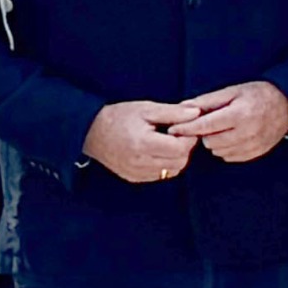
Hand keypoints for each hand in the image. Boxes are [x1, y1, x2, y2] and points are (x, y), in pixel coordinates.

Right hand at [82, 98, 198, 183]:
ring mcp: (136, 173)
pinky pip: (160, 175)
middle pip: (179, 162)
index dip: (188, 138)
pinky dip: (165, 164)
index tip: (184, 128)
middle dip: (184, 148)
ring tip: (166, 141)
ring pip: (172, 170)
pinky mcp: (134, 178)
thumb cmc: (119, 117)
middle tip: (177, 134)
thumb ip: (173, 112)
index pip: (180, 149)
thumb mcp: (146, 109)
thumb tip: (196, 113)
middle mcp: (139, 163)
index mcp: (143, 144)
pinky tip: (157, 151)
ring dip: (175, 157)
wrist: (90, 132)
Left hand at [169, 80, 287, 164]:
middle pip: (209, 141)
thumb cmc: (258, 94)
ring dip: (214, 142)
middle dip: (204, 133)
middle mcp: (246, 132)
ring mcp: (252, 145)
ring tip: (222, 129)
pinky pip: (230, 157)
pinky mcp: (256, 153)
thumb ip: (207, 101)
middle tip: (207, 124)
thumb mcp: (233, 91)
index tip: (173, 129)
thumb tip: (182, 107)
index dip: (186, 128)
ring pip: (218, 151)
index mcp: (239, 114)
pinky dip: (226, 149)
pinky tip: (231, 137)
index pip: (205, 126)